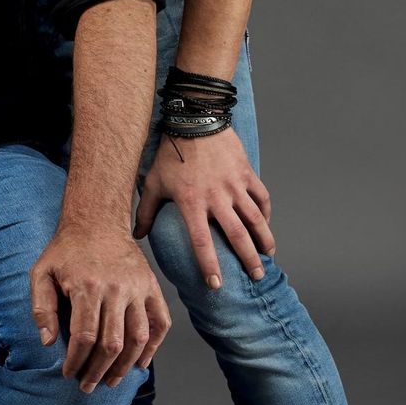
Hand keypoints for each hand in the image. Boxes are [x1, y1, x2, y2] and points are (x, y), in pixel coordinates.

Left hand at [31, 223, 168, 390]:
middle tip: (88, 386)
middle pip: (112, 343)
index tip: (69, 373)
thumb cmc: (66, 251)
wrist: (97, 222)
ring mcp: (138, 288)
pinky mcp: (152, 287)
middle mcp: (116, 289)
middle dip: (98, 371)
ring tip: (111, 381)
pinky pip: (160, 322)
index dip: (77, 361)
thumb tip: (48, 342)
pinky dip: (153, 346)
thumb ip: (41, 307)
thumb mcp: (41, 272)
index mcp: (87, 286)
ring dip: (125, 366)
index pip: (84, 337)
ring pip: (138, 338)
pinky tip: (140, 363)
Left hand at [135, 126, 273, 287]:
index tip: (217, 284)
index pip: (201, 241)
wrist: (194, 119)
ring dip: (264, 239)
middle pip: (237, 234)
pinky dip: (266, 212)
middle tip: (257, 277)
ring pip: (255, 218)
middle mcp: (216, 197)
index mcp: (191, 202)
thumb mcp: (152, 182)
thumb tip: (137, 235)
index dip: (209, 264)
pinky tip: (266, 223)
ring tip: (268, 256)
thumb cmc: (169, 153)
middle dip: (248, 259)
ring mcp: (234, 185)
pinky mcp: (246, 173)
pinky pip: (261, 196)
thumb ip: (145, 211)